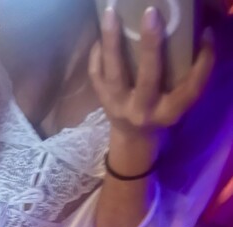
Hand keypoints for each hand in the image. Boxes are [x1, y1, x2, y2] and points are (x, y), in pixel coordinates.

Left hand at [89, 6, 215, 144]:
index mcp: (168, 113)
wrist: (132, 137)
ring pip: (114, 73)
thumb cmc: (161, 111)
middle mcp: (142, 111)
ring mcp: (119, 105)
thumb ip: (187, 77)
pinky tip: (102, 34)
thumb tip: (200, 36)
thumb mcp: (178, 101)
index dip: (202, 64)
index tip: (206, 35)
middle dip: (150, 45)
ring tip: (112, 14)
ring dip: (112, 42)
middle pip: (148, 77)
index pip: (189, 89)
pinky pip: (96, 74)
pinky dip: (97, 53)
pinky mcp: (102, 100)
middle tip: (151, 14)